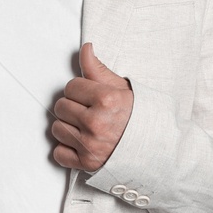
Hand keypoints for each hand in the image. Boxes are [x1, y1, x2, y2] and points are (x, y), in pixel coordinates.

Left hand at [51, 41, 133, 171]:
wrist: (155, 148)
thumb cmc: (139, 118)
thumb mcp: (122, 89)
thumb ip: (98, 69)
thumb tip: (85, 49)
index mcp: (106, 100)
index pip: (71, 86)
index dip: (80, 90)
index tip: (90, 97)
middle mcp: (96, 123)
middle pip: (61, 107)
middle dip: (72, 108)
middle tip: (88, 112)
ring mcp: (90, 145)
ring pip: (57, 129)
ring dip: (68, 128)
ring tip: (85, 128)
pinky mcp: (87, 163)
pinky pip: (59, 153)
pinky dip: (67, 150)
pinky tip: (81, 144)